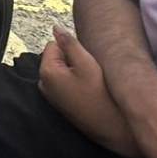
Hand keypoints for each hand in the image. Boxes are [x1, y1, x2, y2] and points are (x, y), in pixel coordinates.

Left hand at [40, 27, 140, 157]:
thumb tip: (55, 27)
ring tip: (91, 85)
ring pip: (63, 71)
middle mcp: (43, 85)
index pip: (54, 45)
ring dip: (76, 73)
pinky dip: (76, 84)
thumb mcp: (87, 64)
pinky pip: (66, 84)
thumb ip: (70, 43)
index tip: (86, 62)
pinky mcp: (61, 104)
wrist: (113, 129)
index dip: (72, 49)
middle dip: (72, 61)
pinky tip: (90, 93)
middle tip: (90, 75)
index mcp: (46, 72)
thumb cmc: (101, 95)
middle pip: (57, 58)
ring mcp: (51, 96)